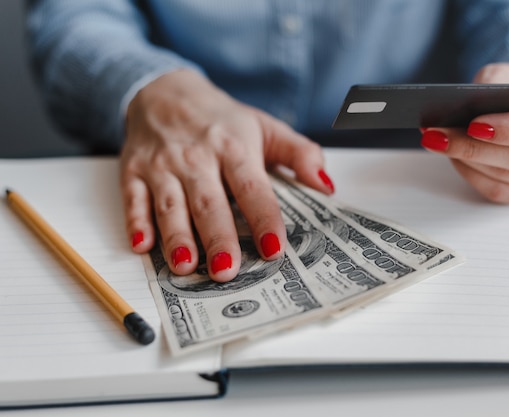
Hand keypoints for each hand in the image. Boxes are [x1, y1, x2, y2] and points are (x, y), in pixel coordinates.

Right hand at [120, 69, 334, 281]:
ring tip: (185, 267)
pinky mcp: (134, 170)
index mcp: (234, 146)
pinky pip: (133, 198)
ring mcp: (163, 165)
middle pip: (210, 202)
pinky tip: (141, 246)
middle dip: (218, 238)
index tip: (274, 248)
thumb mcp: (265, 126)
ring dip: (177, 237)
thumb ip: (299, 154)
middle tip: (227, 271)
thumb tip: (325, 185)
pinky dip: (136, 222)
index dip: (263, 218)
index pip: (252, 187)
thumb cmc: (221, 118)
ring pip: (171, 205)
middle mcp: (198, 157)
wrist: (165, 90)